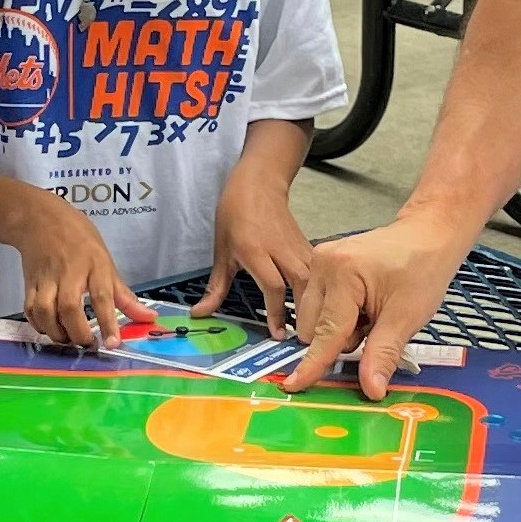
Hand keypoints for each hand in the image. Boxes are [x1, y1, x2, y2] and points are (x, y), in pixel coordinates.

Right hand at [13, 196, 155, 346]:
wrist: (40, 218)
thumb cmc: (79, 239)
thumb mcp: (106, 261)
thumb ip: (124, 295)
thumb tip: (148, 317)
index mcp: (95, 264)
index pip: (103, 296)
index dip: (108, 322)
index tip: (112, 344)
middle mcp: (70, 271)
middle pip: (69, 307)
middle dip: (78, 333)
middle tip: (88, 344)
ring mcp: (47, 277)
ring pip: (45, 311)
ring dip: (56, 332)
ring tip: (68, 339)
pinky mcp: (29, 282)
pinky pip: (30, 309)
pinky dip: (38, 325)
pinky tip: (49, 329)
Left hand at [196, 169, 311, 339]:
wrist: (258, 184)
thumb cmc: (236, 213)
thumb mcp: (221, 251)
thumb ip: (216, 286)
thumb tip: (200, 312)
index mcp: (255, 250)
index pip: (273, 285)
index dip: (276, 312)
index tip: (278, 333)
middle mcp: (280, 249)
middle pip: (301, 282)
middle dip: (304, 311)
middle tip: (303, 337)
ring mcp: (297, 246)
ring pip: (315, 277)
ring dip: (316, 301)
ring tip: (313, 327)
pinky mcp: (307, 245)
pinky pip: (318, 270)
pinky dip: (320, 288)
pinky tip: (320, 304)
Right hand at [282, 213, 474, 397]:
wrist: (427, 235)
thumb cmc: (422, 269)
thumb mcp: (407, 317)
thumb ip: (382, 354)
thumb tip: (371, 390)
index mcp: (342, 274)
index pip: (326, 332)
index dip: (314, 364)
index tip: (294, 385)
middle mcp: (322, 264)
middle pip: (313, 329)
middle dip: (341, 340)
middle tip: (375, 325)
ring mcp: (319, 261)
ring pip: (313, 319)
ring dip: (339, 329)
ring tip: (370, 313)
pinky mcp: (322, 263)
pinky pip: (319, 305)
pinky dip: (339, 315)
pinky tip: (362, 305)